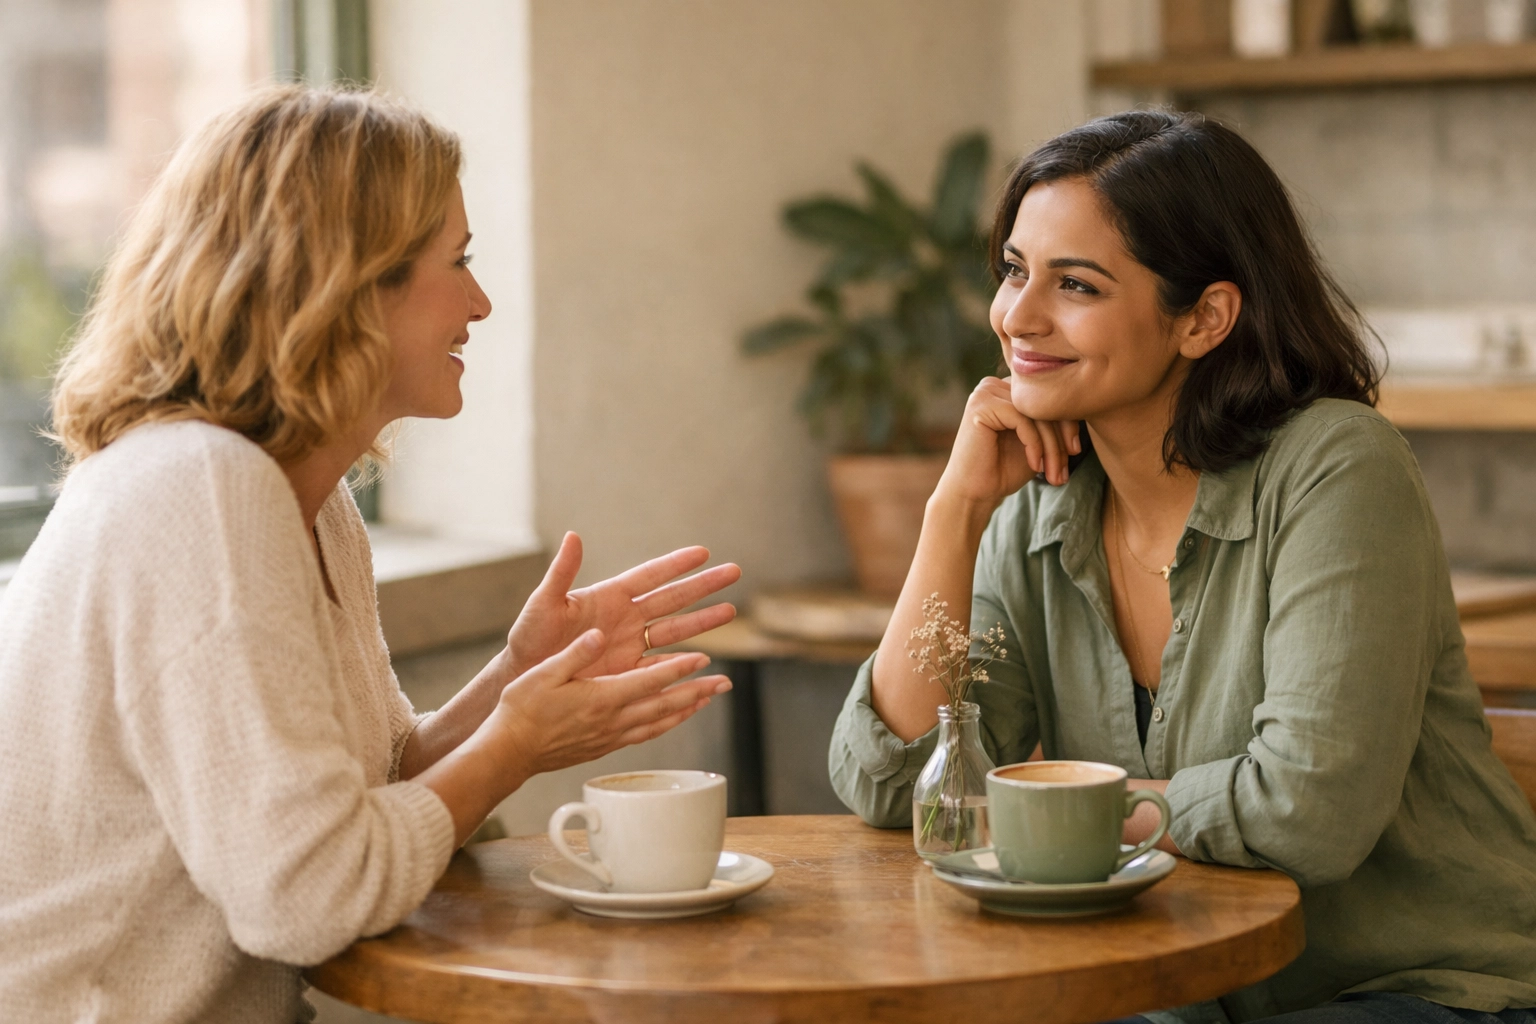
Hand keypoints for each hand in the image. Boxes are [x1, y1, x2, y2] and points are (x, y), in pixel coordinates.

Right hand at [491, 629, 732, 777]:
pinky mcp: (605, 747)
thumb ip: (574, 655)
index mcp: (600, 698)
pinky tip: (674, 718)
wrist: (509, 751)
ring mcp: (610, 736)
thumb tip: (597, 635)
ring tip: (709, 699)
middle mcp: (612, 720)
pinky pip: (646, 735)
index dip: (677, 669)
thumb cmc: (521, 709)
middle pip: (664, 704)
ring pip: (659, 722)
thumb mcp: (543, 675)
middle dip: (697, 691)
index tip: (703, 658)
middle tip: (724, 682)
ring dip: (687, 709)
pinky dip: (666, 724)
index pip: (648, 681)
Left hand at [506, 533, 740, 678]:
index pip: (650, 575)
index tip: (704, 552)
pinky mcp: (629, 671)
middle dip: (703, 585)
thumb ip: (561, 573)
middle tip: (734, 572)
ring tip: (730, 610)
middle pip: (673, 598)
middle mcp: (625, 617)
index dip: (676, 564)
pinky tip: (705, 661)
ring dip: (703, 621)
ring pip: (676, 629)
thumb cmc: (530, 637)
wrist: (527, 676)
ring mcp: (630, 644)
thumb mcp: (544, 604)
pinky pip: (663, 664)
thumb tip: (573, 536)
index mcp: (609, 596)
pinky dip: (683, 662)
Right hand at [936, 377, 1079, 508]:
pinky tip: (1035, 466)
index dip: (1068, 424)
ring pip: (1036, 412)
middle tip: (1063, 470)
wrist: (973, 494)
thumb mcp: (1038, 443)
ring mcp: (986, 392)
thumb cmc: (1003, 471)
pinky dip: (1035, 445)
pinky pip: (1023, 419)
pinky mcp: (981, 405)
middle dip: (1061, 439)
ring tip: (1053, 474)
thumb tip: (1088, 408)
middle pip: (1044, 403)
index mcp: (1008, 389)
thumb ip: (1054, 423)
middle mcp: (995, 384)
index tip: (1075, 453)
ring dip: (1051, 447)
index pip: (1049, 397)